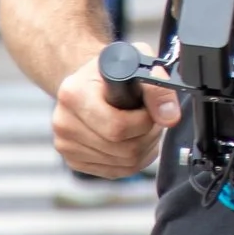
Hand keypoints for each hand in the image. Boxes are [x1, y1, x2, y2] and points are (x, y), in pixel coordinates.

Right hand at [52, 49, 180, 177]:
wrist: (90, 81)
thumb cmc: (114, 70)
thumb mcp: (138, 63)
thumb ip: (158, 88)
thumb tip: (169, 117)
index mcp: (74, 94)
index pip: (117, 126)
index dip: (144, 121)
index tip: (149, 108)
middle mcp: (63, 122)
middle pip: (124, 149)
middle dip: (148, 135)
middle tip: (151, 119)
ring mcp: (66, 145)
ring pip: (124, 163)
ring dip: (145, 147)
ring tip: (142, 126)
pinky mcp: (73, 161)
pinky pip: (117, 171)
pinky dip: (135, 159)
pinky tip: (133, 139)